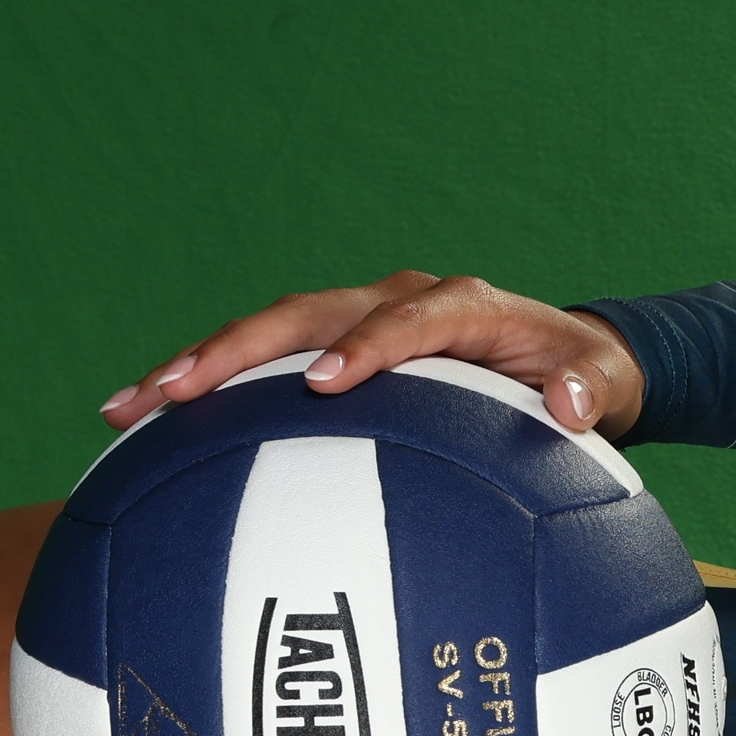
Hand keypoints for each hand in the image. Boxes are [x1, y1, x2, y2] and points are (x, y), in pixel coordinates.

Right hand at [97, 272, 644, 439]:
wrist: (569, 360)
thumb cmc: (585, 378)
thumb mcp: (605, 384)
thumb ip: (591, 391)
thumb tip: (571, 405)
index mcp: (460, 307)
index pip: (405, 319)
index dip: (365, 346)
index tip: (323, 382)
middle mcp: (397, 302)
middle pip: (305, 314)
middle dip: (238, 349)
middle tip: (177, 391)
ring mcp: (359, 320)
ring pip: (268, 334)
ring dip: (200, 366)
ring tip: (130, 408)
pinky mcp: (336, 347)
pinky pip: (268, 365)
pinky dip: (214, 393)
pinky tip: (152, 433)